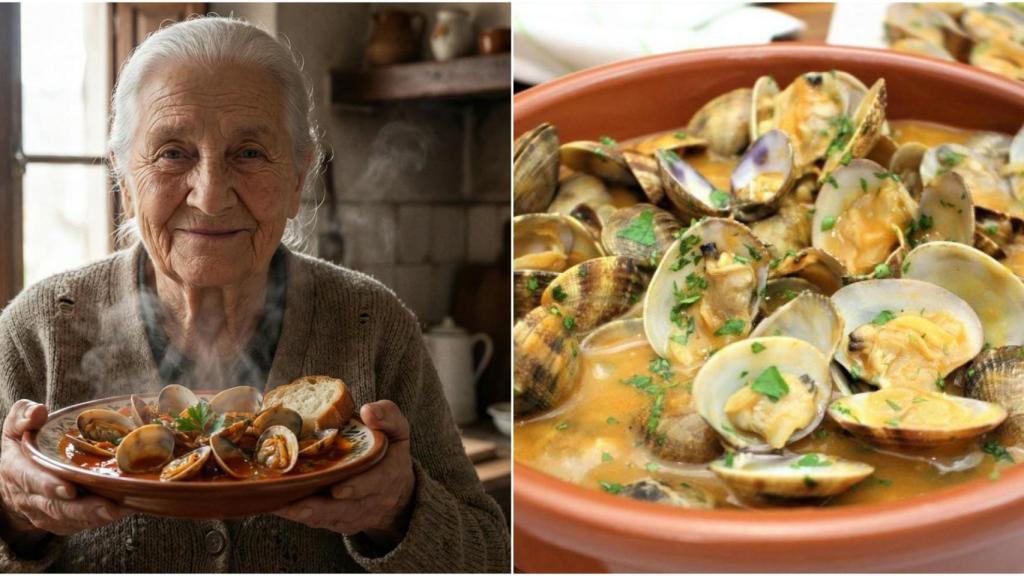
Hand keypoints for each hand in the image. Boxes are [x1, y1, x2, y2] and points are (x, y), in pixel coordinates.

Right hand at [0, 400, 131, 539]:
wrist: (11, 483)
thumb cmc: (22, 448)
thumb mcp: (16, 428)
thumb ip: (23, 416)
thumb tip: (38, 410)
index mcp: (17, 471)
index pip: (32, 480)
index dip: (50, 485)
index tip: (70, 488)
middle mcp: (30, 497)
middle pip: (56, 506)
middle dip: (83, 508)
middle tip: (110, 506)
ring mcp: (45, 513)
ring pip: (69, 519)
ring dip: (96, 517)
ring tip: (122, 509)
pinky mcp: (60, 522)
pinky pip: (78, 525)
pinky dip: (99, 520)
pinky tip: (123, 510)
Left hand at [275, 400, 415, 544]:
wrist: (397, 492)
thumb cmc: (390, 454)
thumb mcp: (397, 431)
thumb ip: (388, 417)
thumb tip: (367, 410)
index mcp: (387, 474)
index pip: (375, 482)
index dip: (357, 486)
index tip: (338, 489)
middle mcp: (371, 500)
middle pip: (347, 508)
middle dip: (321, 507)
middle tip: (297, 504)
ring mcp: (354, 514)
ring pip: (328, 518)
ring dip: (304, 514)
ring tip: (280, 506)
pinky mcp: (339, 522)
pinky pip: (319, 522)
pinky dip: (299, 516)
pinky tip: (278, 506)